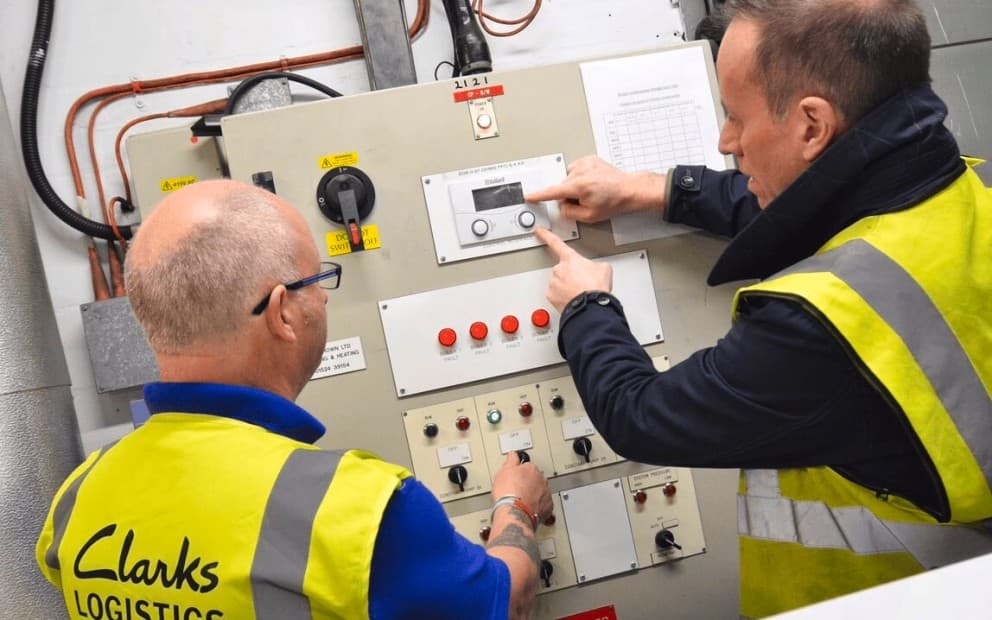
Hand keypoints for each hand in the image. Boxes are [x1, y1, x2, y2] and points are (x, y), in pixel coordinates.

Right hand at [491, 452, 552, 526]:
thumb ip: (511, 461)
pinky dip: (539, 506)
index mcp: (531, 469)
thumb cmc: (508, 492)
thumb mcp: (503, 471)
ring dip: (535, 494)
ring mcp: (546, 493)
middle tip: (518, 490)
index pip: (527, 466)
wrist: (514, 511)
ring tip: (523, 500)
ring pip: (541, 491)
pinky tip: (529, 508)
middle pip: (536, 479)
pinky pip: (545, 505)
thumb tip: (513, 455)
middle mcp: (541, 480)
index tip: (515, 477)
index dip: (520, 472)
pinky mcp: (548, 507)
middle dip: (529, 483)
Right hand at [525, 155, 666, 222]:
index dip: (539, 195)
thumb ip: (569, 213)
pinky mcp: (590, 159)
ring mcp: (585, 163)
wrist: (629, 189)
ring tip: (591, 191)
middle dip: (569, 195)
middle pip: (562, 187)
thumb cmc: (614, 201)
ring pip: (569, 178)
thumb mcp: (589, 216)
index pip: (552, 192)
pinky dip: (581, 177)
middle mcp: (580, 172)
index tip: (529, 196)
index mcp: (578, 186)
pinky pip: (577, 170)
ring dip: (575, 186)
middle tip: (585, 200)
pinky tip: (591, 183)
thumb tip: (562, 207)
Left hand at [534, 227, 611, 312]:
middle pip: (562, 270)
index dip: (546, 235)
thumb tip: (596, 269)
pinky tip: (574, 299)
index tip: (539, 231)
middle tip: (582, 283)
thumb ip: (595, 265)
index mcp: (570, 259)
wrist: (591, 307)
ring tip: (580, 293)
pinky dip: (563, 297)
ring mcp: (553, 283)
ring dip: (567, 287)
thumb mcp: (603, 268)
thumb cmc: (596, 288)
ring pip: (559, 283)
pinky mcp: (551, 296)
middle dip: (571, 275)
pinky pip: (556, 295)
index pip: (556, 243)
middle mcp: (559, 269)